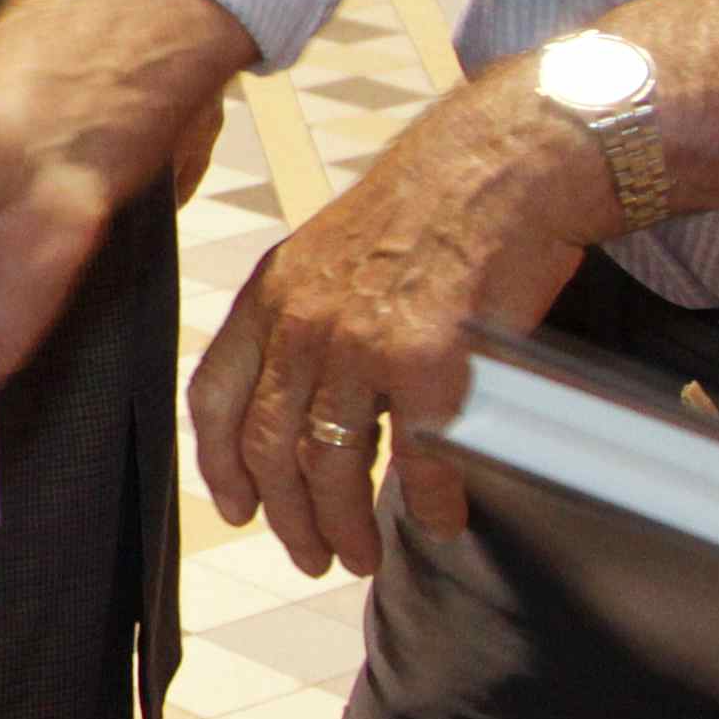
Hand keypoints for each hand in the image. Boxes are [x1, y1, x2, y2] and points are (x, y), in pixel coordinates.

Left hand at [181, 74, 596, 576]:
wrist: (503, 164)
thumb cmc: (429, 207)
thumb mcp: (329, 250)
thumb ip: (302, 316)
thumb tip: (298, 394)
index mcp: (272, 294)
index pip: (215, 397)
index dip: (219, 465)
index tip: (235, 508)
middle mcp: (304, 324)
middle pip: (272, 448)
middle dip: (287, 517)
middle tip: (312, 555)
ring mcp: (363, 347)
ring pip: (334, 467)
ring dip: (346, 526)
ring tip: (362, 555)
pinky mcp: (429, 366)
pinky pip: (420, 463)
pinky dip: (429, 506)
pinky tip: (441, 520)